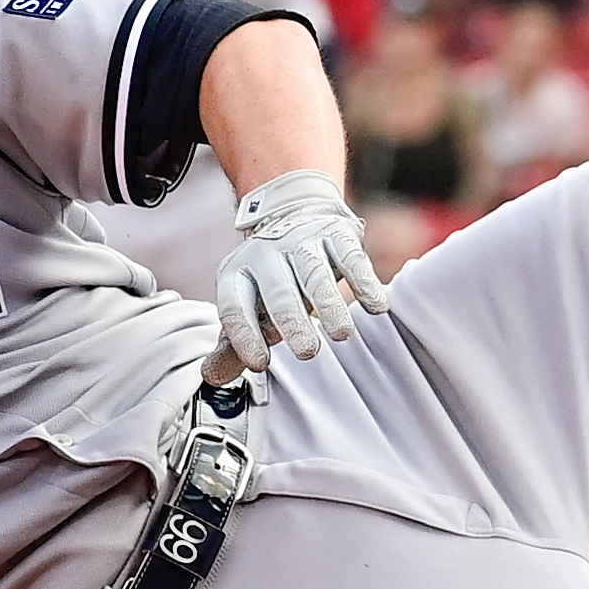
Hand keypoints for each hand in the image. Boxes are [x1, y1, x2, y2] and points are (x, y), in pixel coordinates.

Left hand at [204, 169, 390, 382]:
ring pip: (315, 274)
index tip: (259, 364)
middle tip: (307, 352)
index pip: (233, 305)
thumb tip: (212, 377)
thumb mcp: (246, 303)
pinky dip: (365, 282)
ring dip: (330, 305)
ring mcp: (302, 241)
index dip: (243, 335)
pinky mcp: (336, 234)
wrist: (294, 211)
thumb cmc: (271, 276)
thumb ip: (232, 343)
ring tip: (341, 334)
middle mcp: (266, 254)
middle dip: (292, 322)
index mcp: (237, 273)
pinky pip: (351, 257)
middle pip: (278, 291)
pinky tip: (376, 307)